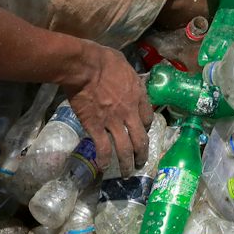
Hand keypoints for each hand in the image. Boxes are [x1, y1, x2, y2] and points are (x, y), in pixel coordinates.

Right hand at [63, 43, 151, 172]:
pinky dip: (104, 160)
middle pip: (141, 139)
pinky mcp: (96, 127)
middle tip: (141, 162)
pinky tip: (103, 167)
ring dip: (127, 163)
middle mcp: (129, 112)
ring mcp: (113, 122)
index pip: (148, 117)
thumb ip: (129, 77)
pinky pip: (103, 148)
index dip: (146, 127)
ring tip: (127, 172)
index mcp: (138, 96)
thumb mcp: (124, 65)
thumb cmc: (104, 60)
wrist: (86, 67)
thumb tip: (127, 79)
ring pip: (125, 149)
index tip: (143, 131)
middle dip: (142, 154)